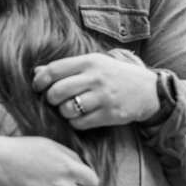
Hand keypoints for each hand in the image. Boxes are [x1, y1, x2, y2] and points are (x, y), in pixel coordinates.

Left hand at [32, 52, 159, 129]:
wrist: (148, 90)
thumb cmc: (114, 75)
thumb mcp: (94, 64)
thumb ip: (67, 67)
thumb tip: (37, 72)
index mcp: (89, 62)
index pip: (54, 70)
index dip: (40, 80)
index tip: (38, 86)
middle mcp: (95, 78)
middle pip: (57, 91)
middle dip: (50, 99)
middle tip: (55, 100)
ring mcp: (103, 97)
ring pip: (67, 109)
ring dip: (63, 112)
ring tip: (70, 108)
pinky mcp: (109, 114)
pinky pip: (80, 123)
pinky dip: (75, 123)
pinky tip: (81, 117)